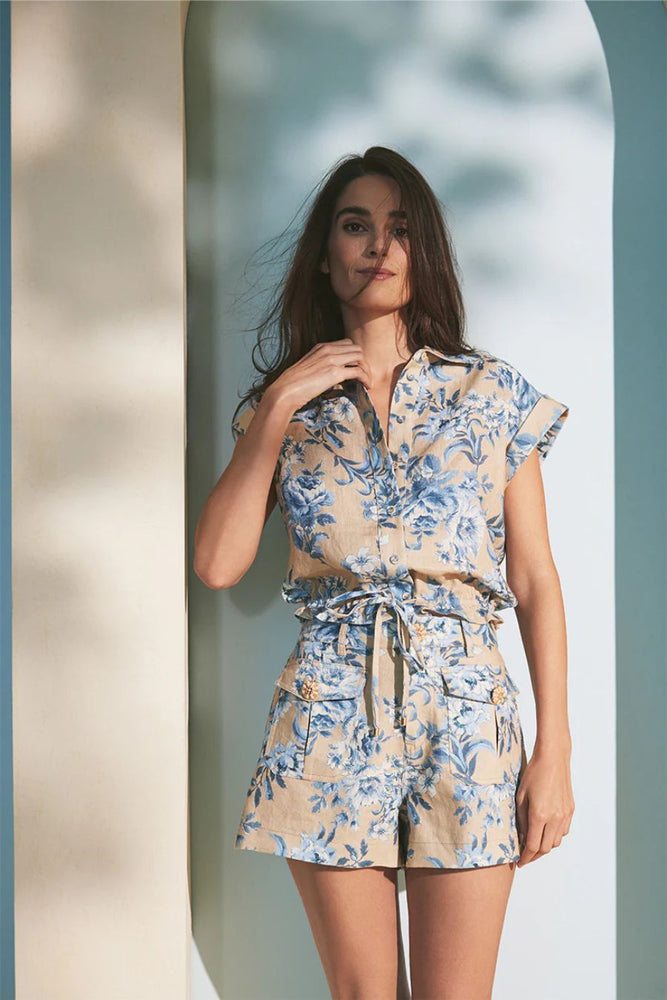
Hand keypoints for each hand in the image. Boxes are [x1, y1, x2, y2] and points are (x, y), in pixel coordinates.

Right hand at [266, 338, 372, 414]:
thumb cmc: (292, 384)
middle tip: (364, 375)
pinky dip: (365, 378)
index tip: (356, 367)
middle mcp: (327, 349)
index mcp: (320, 347)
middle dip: (363, 362)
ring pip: (360, 357)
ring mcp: (331, 360)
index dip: (354, 355)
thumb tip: (329, 376)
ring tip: (367, 382)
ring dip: (366, 370)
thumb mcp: (307, 368)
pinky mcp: (334, 373)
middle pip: (356, 348)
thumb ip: (320, 366)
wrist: (284, 391)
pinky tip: (366, 386)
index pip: (346, 343)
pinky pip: (358, 371)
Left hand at [515, 746, 574, 866]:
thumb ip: (520, 820)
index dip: (525, 857)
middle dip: (534, 855)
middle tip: (525, 856)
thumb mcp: (520, 796)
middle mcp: (555, 818)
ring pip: (556, 842)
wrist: (553, 758)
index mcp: (539, 815)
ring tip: (534, 844)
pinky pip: (563, 831)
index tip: (519, 862)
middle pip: (545, 848)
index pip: (532, 846)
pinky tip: (546, 831)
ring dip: (545, 846)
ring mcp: (565, 815)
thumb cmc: (533, 774)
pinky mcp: (570, 810)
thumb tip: (520, 838)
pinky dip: (555, 836)